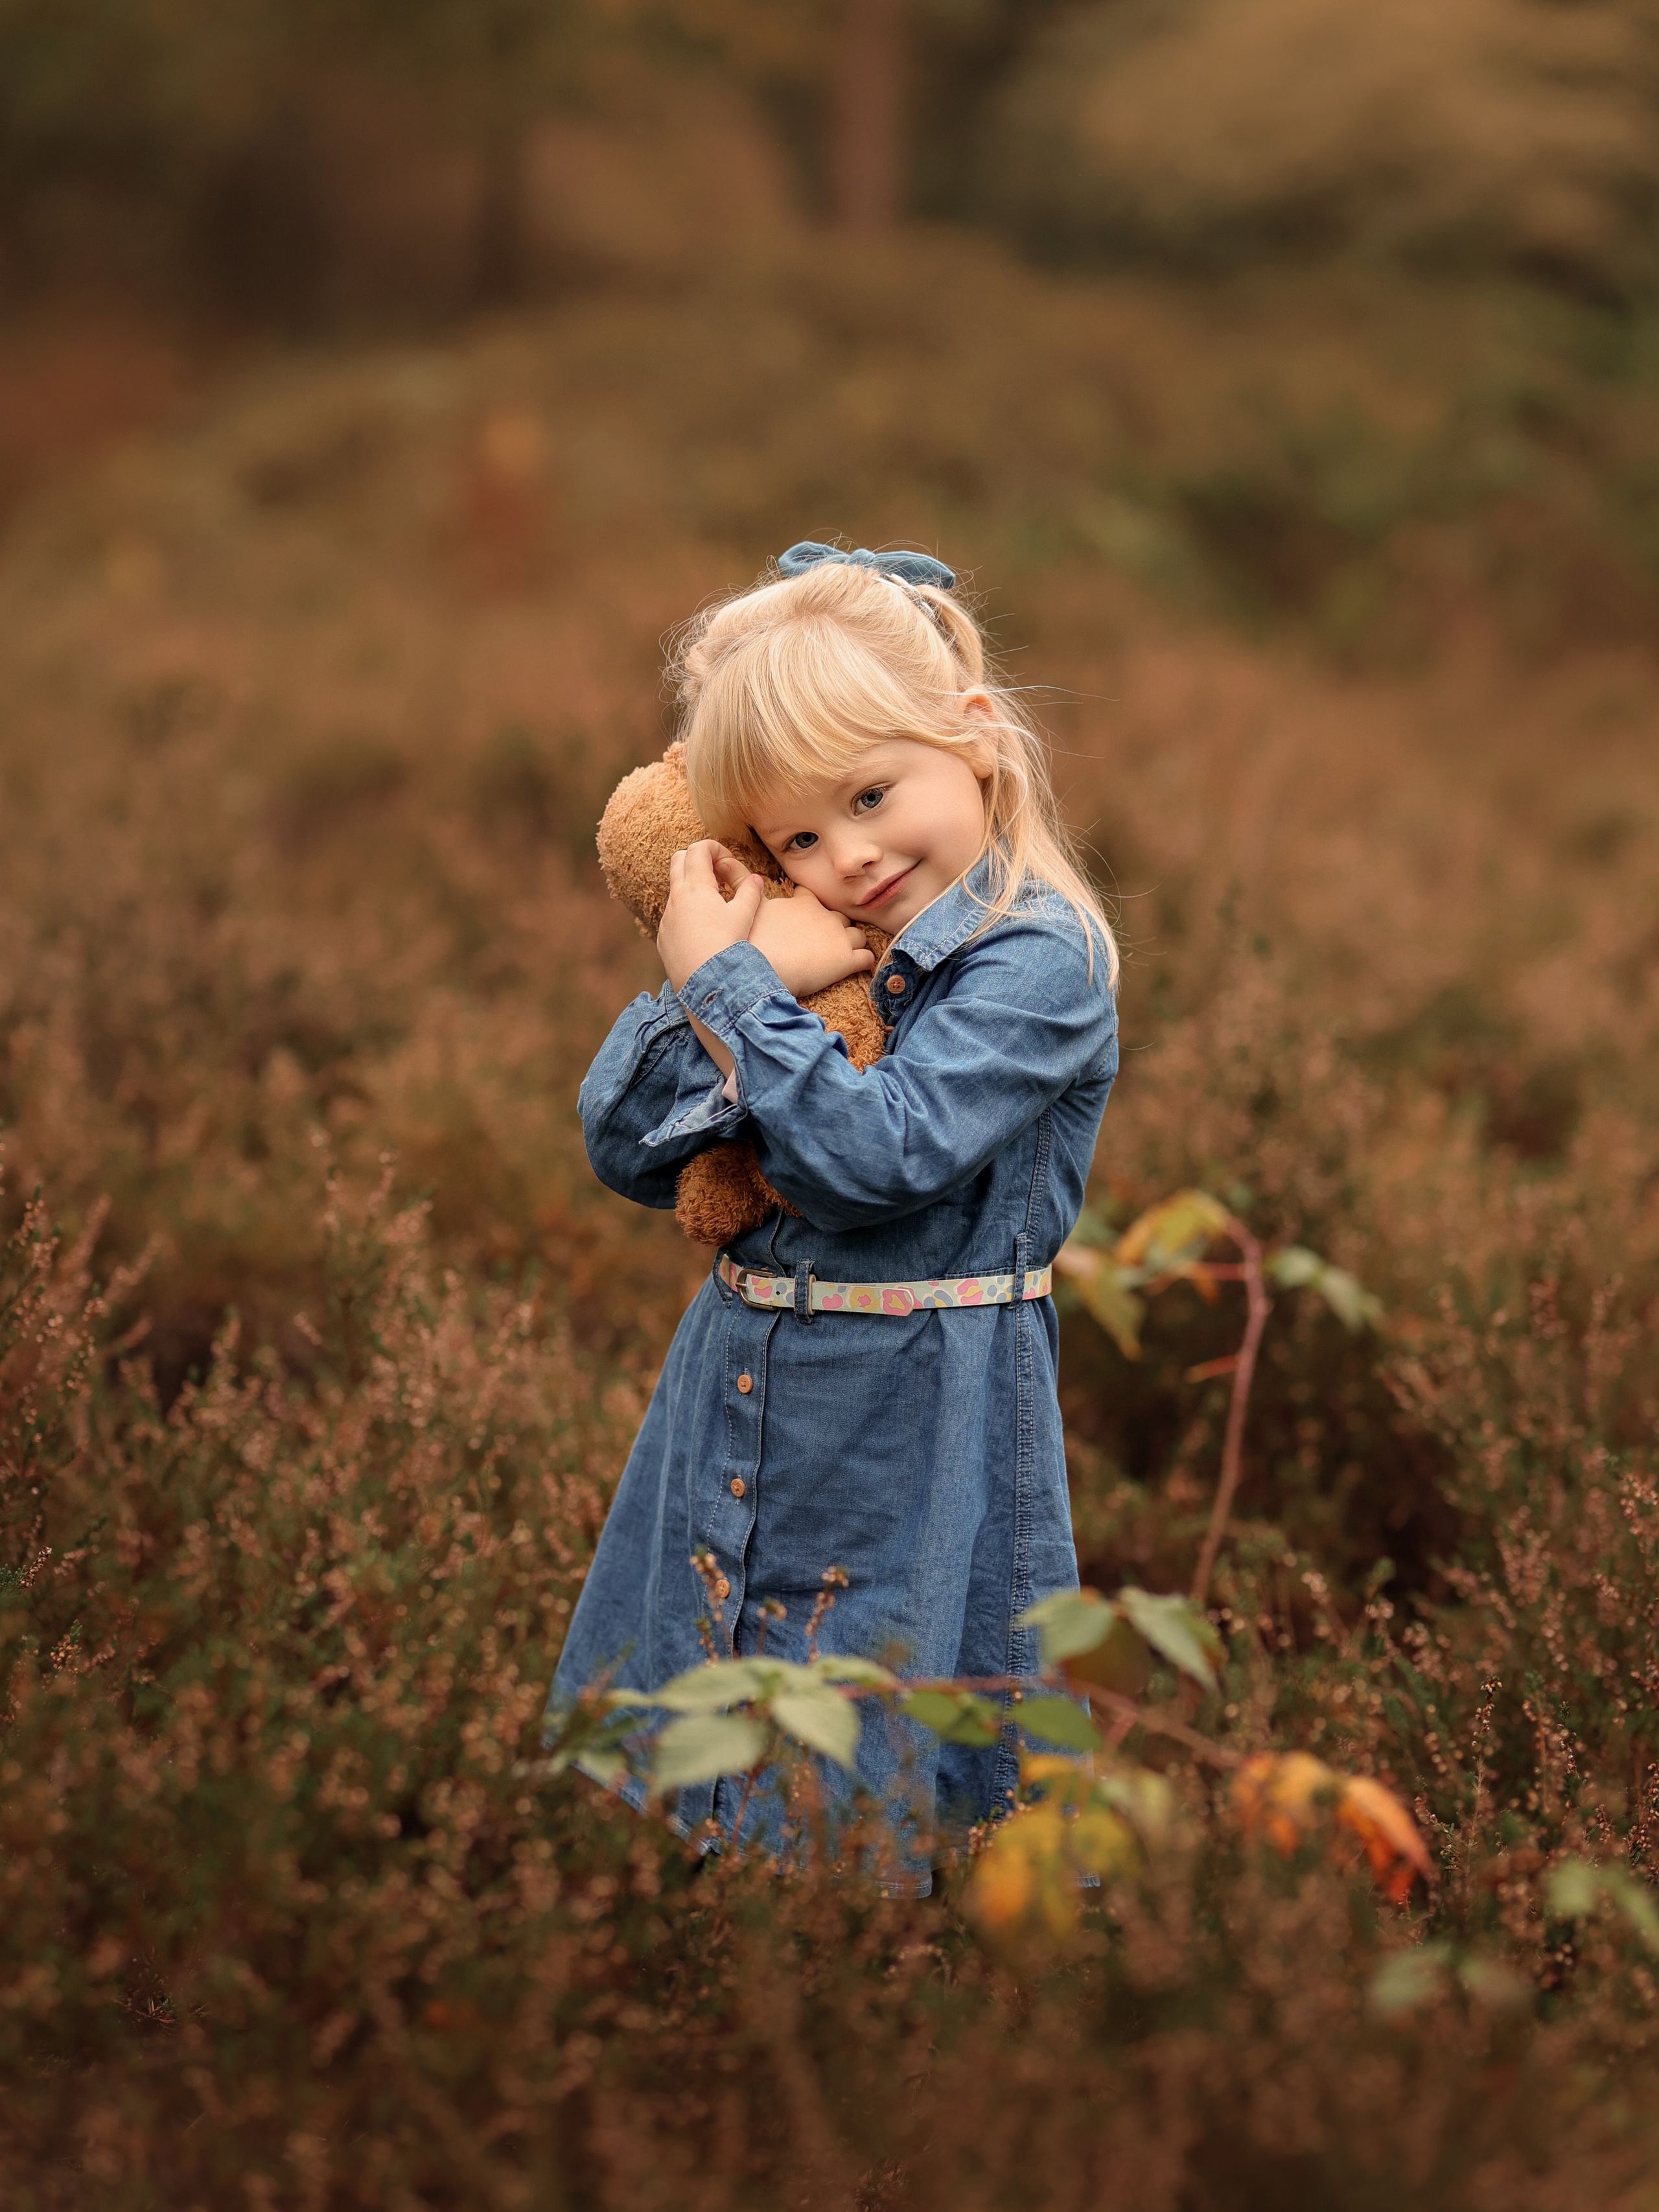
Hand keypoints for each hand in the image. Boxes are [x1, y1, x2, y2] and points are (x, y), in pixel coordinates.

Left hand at [657, 841, 765, 993]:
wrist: (706, 985)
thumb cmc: (728, 948)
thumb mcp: (745, 916)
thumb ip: (750, 892)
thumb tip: (755, 879)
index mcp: (696, 887)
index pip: (698, 849)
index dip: (713, 847)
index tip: (726, 859)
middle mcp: (676, 898)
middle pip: (678, 860)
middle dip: (697, 858)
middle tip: (717, 872)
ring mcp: (667, 917)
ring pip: (674, 889)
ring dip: (692, 886)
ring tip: (714, 902)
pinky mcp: (663, 936)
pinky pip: (672, 914)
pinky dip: (686, 910)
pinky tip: (703, 928)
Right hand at [748, 888, 873, 996]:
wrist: (764, 971)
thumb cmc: (752, 942)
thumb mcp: (746, 906)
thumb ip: (741, 884)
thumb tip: (724, 861)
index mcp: (804, 902)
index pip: (814, 898)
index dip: (810, 908)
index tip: (805, 919)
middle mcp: (825, 915)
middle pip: (838, 917)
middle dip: (834, 928)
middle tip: (823, 942)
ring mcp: (839, 937)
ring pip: (857, 935)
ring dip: (851, 943)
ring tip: (842, 954)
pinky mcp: (847, 960)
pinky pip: (866, 958)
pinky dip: (865, 962)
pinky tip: (858, 967)